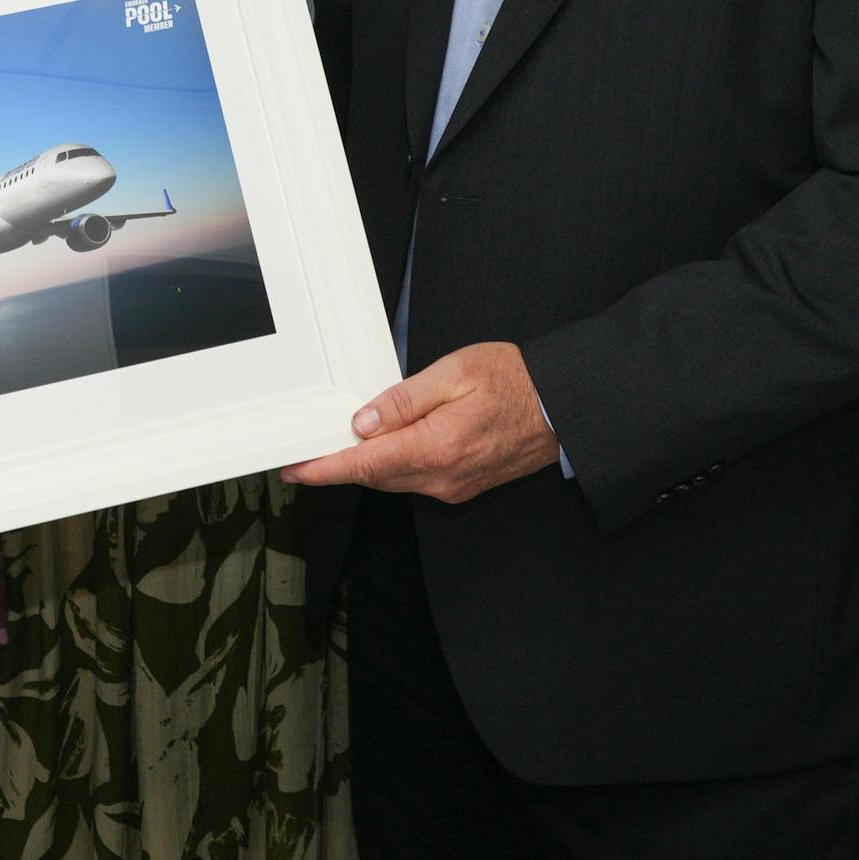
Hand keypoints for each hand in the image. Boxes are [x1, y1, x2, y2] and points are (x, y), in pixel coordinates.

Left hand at [281, 341, 559, 501]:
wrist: (563, 407)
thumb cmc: (515, 381)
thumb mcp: (454, 373)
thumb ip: (404, 400)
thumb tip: (363, 423)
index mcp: (435, 448)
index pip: (365, 465)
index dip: (324, 469)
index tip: (295, 468)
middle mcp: (443, 477)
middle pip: (374, 476)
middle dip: (339, 465)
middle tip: (309, 448)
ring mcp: (454, 486)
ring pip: (395, 480)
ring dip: (367, 465)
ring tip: (342, 443)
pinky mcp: (464, 485)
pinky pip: (416, 479)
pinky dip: (394, 465)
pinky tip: (388, 445)